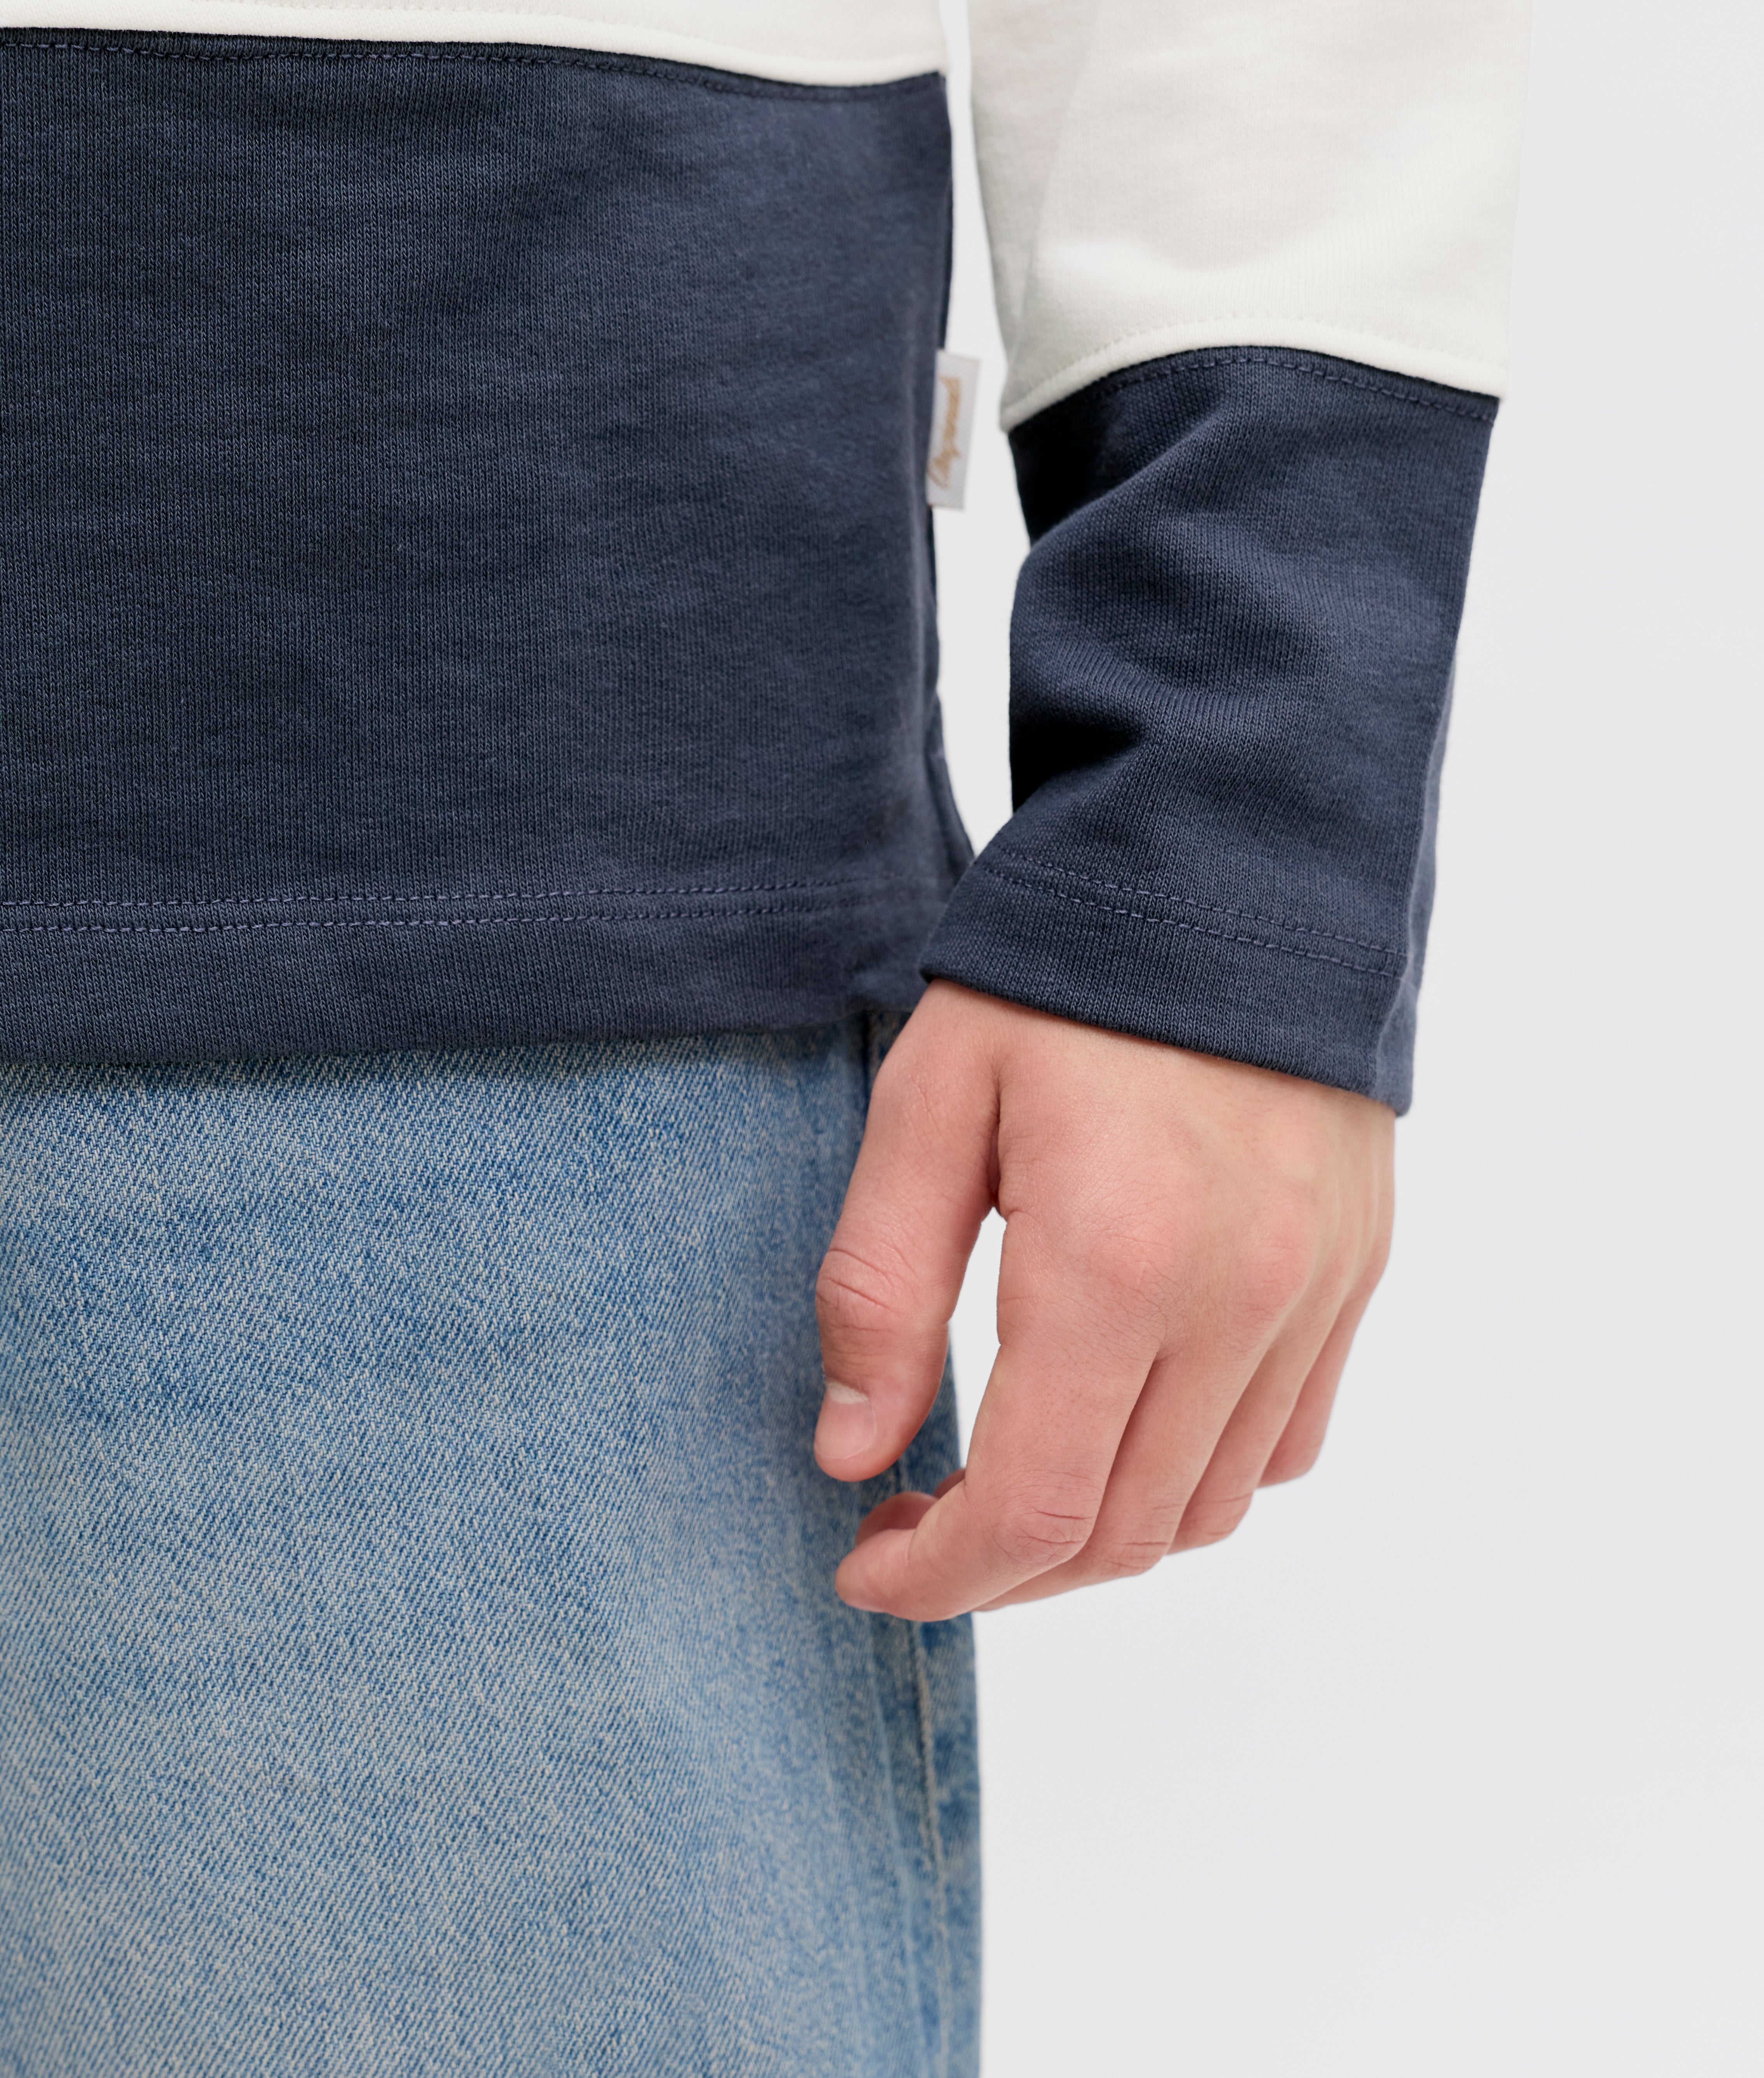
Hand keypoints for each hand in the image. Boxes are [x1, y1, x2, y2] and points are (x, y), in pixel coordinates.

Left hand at [813, 981, 1393, 1618]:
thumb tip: (853, 1452)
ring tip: (1014, 1488)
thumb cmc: (1059, 978)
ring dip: (1100, 1536)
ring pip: (1209, 1508)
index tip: (866, 1564)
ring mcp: (1311, 1295)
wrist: (1230, 869)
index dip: (939, 1576)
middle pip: (1122, 1534)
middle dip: (1004, 1572)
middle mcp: (1235, 1302)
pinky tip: (1126, 1426)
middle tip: (918, 1531)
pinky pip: (1286, 1440)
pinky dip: (1198, 1475)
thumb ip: (881, 1288)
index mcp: (1114, 1262)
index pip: (1034, 1512)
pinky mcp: (1352, 1271)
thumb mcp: (928, 1104)